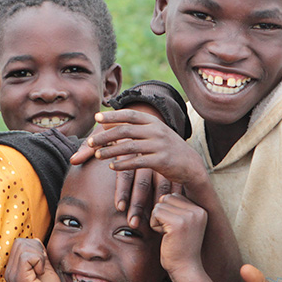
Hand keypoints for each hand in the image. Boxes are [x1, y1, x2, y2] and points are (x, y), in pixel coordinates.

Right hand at [5, 238, 63, 281]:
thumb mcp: (44, 268)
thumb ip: (39, 254)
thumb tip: (35, 239)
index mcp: (13, 269)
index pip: (19, 243)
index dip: (34, 247)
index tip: (42, 263)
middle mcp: (9, 271)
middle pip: (20, 242)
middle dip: (36, 249)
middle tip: (42, 266)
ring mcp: (12, 275)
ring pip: (24, 246)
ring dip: (38, 255)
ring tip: (41, 271)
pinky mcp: (20, 278)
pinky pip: (28, 256)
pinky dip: (39, 261)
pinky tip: (41, 274)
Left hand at [71, 109, 202, 225]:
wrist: (191, 164)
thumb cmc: (167, 148)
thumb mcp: (155, 134)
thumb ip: (135, 128)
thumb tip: (108, 123)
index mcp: (154, 122)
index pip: (130, 114)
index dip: (113, 115)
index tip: (97, 117)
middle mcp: (157, 131)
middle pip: (126, 130)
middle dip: (105, 136)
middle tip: (90, 142)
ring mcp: (159, 146)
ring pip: (129, 146)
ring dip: (110, 151)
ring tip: (97, 155)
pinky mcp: (161, 161)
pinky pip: (138, 162)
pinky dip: (123, 164)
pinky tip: (113, 166)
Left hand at [150, 193, 206, 278]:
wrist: (186, 270)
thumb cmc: (180, 250)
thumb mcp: (183, 225)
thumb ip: (177, 209)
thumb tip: (163, 195)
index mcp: (201, 210)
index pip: (175, 196)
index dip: (169, 212)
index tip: (176, 229)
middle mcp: (198, 210)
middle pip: (166, 197)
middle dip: (162, 214)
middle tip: (171, 232)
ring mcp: (189, 216)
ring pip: (160, 204)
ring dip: (158, 220)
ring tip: (169, 235)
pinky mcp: (178, 223)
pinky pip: (156, 212)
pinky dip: (155, 225)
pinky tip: (166, 237)